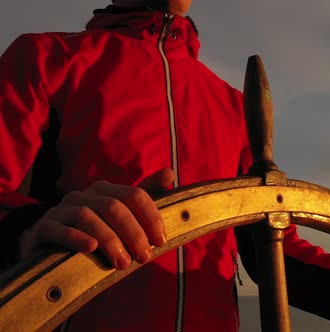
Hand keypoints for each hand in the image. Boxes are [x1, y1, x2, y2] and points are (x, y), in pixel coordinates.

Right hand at [19, 168, 174, 269]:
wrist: (51, 245)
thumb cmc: (96, 231)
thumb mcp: (122, 215)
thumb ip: (144, 197)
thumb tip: (169, 172)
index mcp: (106, 190)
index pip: (135, 195)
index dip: (151, 217)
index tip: (161, 241)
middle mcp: (84, 195)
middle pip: (114, 207)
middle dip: (133, 233)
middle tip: (144, 257)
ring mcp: (62, 209)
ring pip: (88, 217)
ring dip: (109, 240)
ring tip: (123, 263)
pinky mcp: (44, 227)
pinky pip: (60, 229)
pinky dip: (76, 238)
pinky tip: (91, 248)